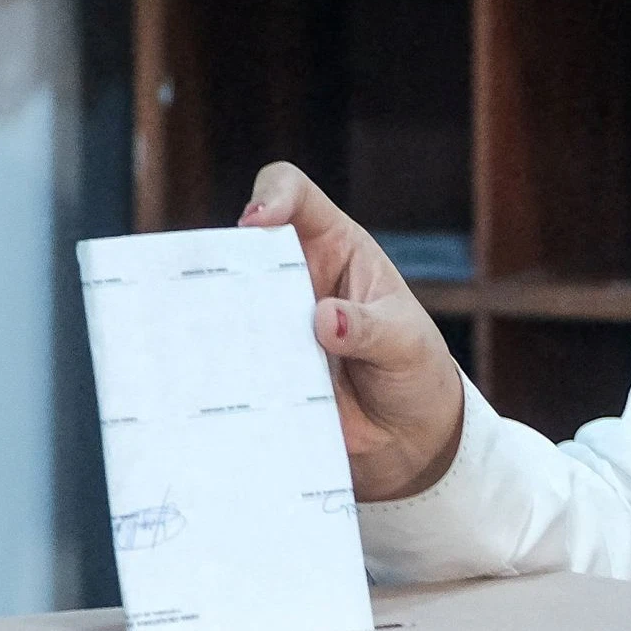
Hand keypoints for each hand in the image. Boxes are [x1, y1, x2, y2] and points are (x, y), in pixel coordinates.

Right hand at [244, 162, 468, 502]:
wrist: (404, 436)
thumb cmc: (414, 368)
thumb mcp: (407, 343)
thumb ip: (372, 329)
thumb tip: (326, 318)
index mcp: (335, 246)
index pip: (295, 194)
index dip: (272, 195)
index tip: (256, 222)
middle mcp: (294, 277)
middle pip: (241, 248)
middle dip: (224, 263)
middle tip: (221, 294)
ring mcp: (271, 323)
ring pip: (225, 305)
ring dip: (216, 322)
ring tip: (219, 348)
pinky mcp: (260, 368)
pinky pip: (227, 362)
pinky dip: (219, 371)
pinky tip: (219, 389)